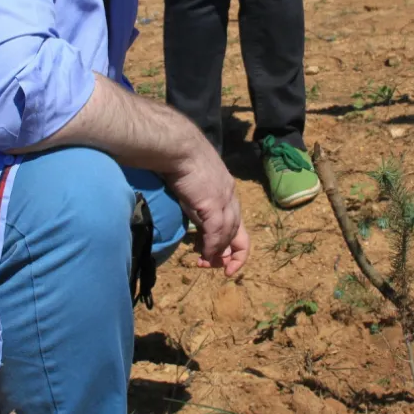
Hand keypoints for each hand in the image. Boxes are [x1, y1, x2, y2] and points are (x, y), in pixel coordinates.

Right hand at [163, 142, 247, 273]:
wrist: (176, 147)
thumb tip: (193, 218)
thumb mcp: (193, 185)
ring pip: (229, 233)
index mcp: (226, 189)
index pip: (237, 220)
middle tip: (217, 267)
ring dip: (218, 253)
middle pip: (237, 231)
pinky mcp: (214, 204)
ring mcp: (224, 199)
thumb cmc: (178, 159)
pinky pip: (217, 233)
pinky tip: (205, 255)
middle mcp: (230, 195)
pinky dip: (213, 247)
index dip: (232, 241)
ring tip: (206, 264)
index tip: (222, 255)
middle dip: (228, 252)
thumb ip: (198, 202)